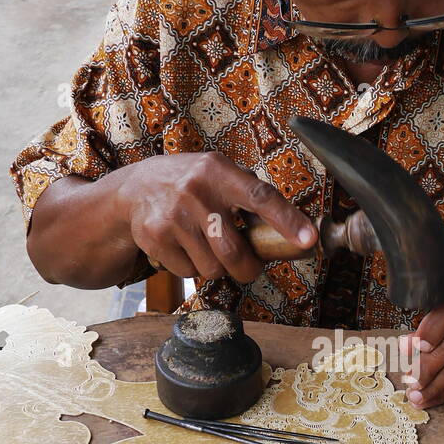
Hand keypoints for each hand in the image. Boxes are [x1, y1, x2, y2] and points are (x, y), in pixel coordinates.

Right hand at [114, 152, 316, 282]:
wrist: (136, 188)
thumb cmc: (192, 185)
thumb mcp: (219, 175)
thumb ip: (250, 196)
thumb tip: (293, 233)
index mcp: (219, 171)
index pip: (260, 197)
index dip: (287, 221)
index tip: (308, 241)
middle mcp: (195, 191)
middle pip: (234, 251)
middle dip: (248, 268)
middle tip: (248, 267)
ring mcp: (172, 216)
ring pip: (212, 268)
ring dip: (216, 267)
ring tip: (206, 246)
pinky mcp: (154, 237)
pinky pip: (188, 272)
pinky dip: (192, 268)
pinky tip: (184, 247)